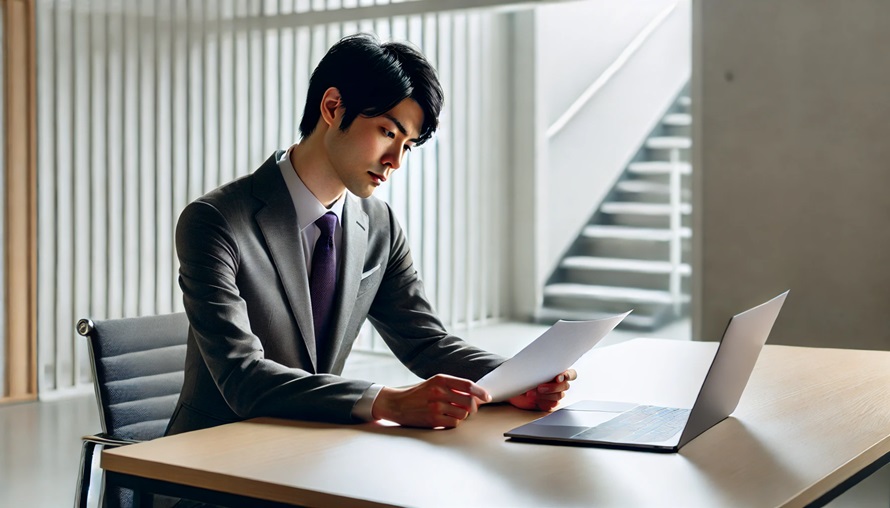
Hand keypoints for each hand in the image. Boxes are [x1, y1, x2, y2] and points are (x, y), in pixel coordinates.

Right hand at [371, 374, 491, 427]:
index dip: (480, 392)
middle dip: (472, 407)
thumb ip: (452, 386)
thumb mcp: (434, 383)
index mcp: (440, 379)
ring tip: (452, 412)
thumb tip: (475, 395)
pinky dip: (453, 422)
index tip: (487, 397)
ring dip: (462, 415)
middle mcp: (439, 391)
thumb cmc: (418, 393)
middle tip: (469, 408)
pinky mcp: (433, 420)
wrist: (397, 404)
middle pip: (469, 401)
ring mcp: (436, 406)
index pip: (467, 385)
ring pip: (463, 414)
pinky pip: (454, 423)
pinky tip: (446, 418)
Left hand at [507, 369, 576, 411]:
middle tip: (539, 387)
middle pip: (565, 386)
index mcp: (557, 372)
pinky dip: (543, 403)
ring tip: (531, 393)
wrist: (512, 388)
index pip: (571, 374)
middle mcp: (558, 384)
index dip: (568, 376)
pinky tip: (535, 400)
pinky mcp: (548, 404)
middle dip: (552, 387)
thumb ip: (538, 365)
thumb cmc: (521, 376)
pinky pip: (552, 405)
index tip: (558, 378)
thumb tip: (540, 358)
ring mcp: (554, 394)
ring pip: (558, 396)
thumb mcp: (529, 368)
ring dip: (545, 395)